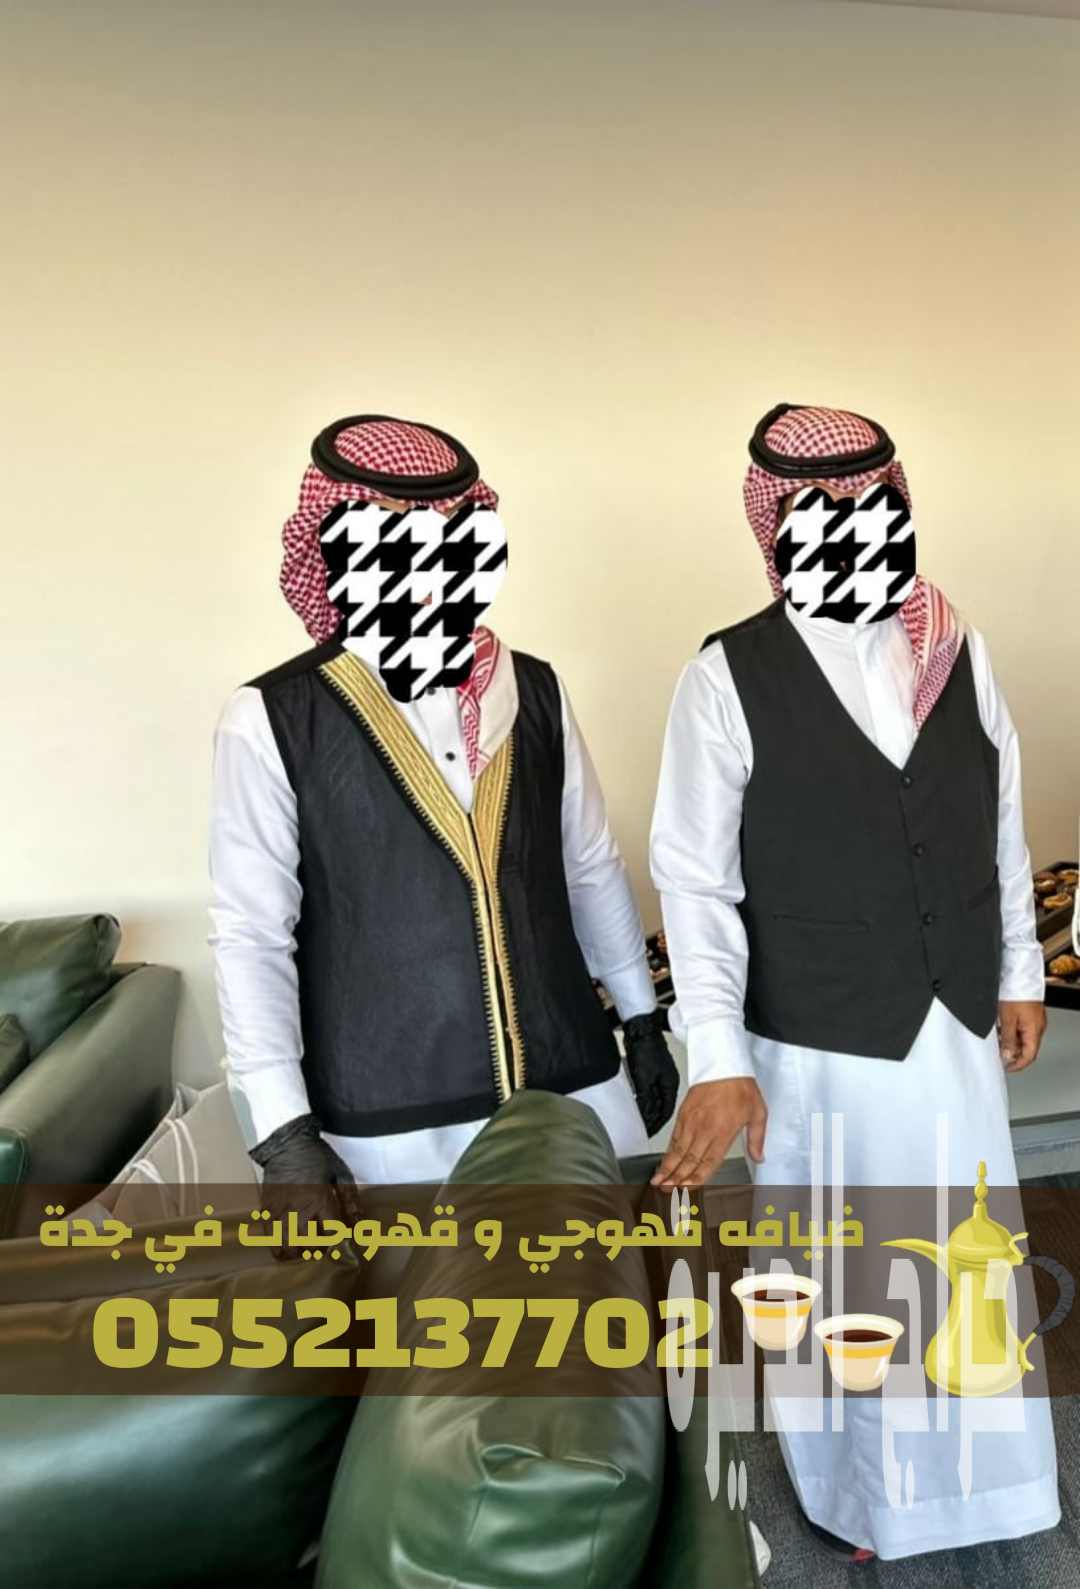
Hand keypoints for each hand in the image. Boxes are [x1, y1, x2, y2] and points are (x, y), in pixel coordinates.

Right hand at [250, 1113, 362, 1258]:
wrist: (287, 1144)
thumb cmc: (316, 1157)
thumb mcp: (339, 1174)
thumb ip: (349, 1200)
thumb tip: (359, 1223)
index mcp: (321, 1200)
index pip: (332, 1234)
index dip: (338, 1243)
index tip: (339, 1244)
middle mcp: (300, 1210)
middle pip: (310, 1245)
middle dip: (319, 1251)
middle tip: (323, 1249)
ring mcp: (281, 1212)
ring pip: (289, 1247)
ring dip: (299, 1254)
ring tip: (305, 1251)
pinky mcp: (267, 1212)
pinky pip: (271, 1240)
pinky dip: (279, 1250)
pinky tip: (286, 1252)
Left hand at [623, 1010, 679, 1136]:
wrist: (640, 1030)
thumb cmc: (646, 1048)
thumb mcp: (644, 1079)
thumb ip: (645, 1098)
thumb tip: (646, 1113)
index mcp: (670, 1085)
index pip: (665, 1111)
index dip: (658, 1123)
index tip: (651, 1131)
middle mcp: (666, 1082)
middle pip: (661, 1106)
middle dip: (653, 1119)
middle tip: (646, 1130)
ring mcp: (659, 1076)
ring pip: (655, 1099)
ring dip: (649, 1110)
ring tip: (642, 1121)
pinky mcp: (650, 1070)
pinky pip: (649, 1091)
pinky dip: (644, 1100)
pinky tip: (638, 1104)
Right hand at [650, 1078, 766, 1189]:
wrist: (724, 1063)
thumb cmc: (741, 1086)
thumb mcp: (758, 1113)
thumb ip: (757, 1139)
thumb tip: (759, 1157)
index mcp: (724, 1131)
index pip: (709, 1161)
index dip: (697, 1178)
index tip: (688, 1189)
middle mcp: (705, 1128)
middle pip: (689, 1159)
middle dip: (677, 1177)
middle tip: (668, 1191)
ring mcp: (692, 1121)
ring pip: (678, 1150)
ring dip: (668, 1167)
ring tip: (659, 1181)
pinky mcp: (683, 1113)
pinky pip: (674, 1136)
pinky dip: (668, 1151)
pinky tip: (664, 1161)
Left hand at [998, 1000, 1046, 1072]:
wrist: (1019, 975)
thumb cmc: (1015, 993)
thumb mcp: (1007, 1019)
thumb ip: (1007, 1039)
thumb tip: (1007, 1055)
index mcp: (1034, 1030)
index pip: (1029, 1056)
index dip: (1018, 1064)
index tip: (1007, 1067)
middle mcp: (1038, 1026)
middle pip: (1027, 1047)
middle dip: (1012, 1051)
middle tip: (998, 1050)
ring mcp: (1035, 1020)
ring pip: (1024, 1037)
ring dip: (1011, 1040)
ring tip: (997, 1035)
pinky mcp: (1031, 1013)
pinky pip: (1023, 1028)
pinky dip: (1013, 1031)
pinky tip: (1002, 1026)